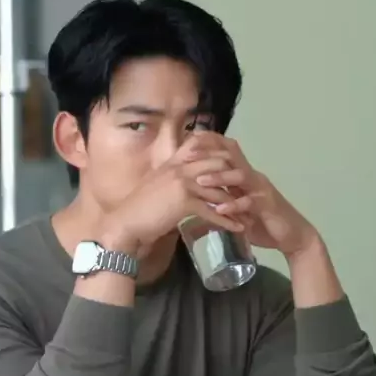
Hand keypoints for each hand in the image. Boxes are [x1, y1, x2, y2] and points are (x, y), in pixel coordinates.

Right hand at [99, 138, 248, 252]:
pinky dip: (228, 221)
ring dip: (236, 202)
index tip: (235, 164)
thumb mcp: (156, 185)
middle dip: (235, 176)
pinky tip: (239, 228)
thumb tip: (185, 181)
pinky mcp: (184, 202)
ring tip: (250, 212)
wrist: (125, 223)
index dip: (220, 154)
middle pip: (216, 164)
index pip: (201, 148)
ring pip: (217, 189)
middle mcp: (179, 168)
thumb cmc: (138, 208)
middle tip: (249, 188)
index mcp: (172, 162)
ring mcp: (182, 183)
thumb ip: (172, 178)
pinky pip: (212, 211)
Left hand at [191, 132, 319, 257]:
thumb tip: (195, 208)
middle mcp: (252, 177)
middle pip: (231, 156)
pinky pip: (250, 202)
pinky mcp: (268, 205)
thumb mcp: (237, 212)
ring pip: (240, 176)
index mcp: (244, 175)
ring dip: (219, 177)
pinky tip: (220, 210)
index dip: (208, 144)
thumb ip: (219, 205)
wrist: (292, 236)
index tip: (186, 143)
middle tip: (186, 155)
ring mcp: (261, 189)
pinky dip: (234, 206)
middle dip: (209, 154)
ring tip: (200, 181)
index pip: (226, 151)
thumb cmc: (262, 223)